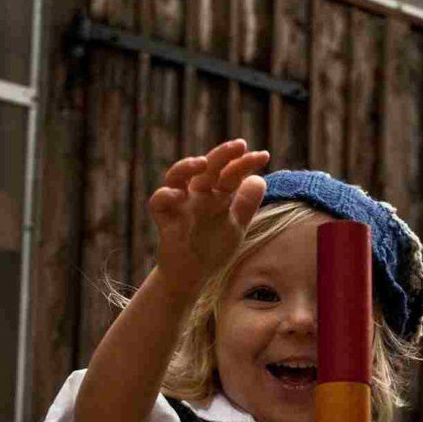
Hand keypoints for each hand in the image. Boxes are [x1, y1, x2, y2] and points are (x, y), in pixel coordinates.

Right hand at [149, 139, 269, 297]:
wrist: (193, 276)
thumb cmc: (212, 249)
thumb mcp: (236, 226)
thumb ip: (247, 204)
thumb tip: (259, 179)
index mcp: (216, 194)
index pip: (230, 173)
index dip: (245, 163)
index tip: (264, 156)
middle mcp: (197, 195)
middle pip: (207, 168)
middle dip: (222, 154)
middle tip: (239, 145)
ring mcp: (179, 205)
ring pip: (176, 176)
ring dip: (186, 166)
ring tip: (202, 163)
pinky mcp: (164, 220)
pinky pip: (158, 202)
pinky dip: (165, 196)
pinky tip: (178, 196)